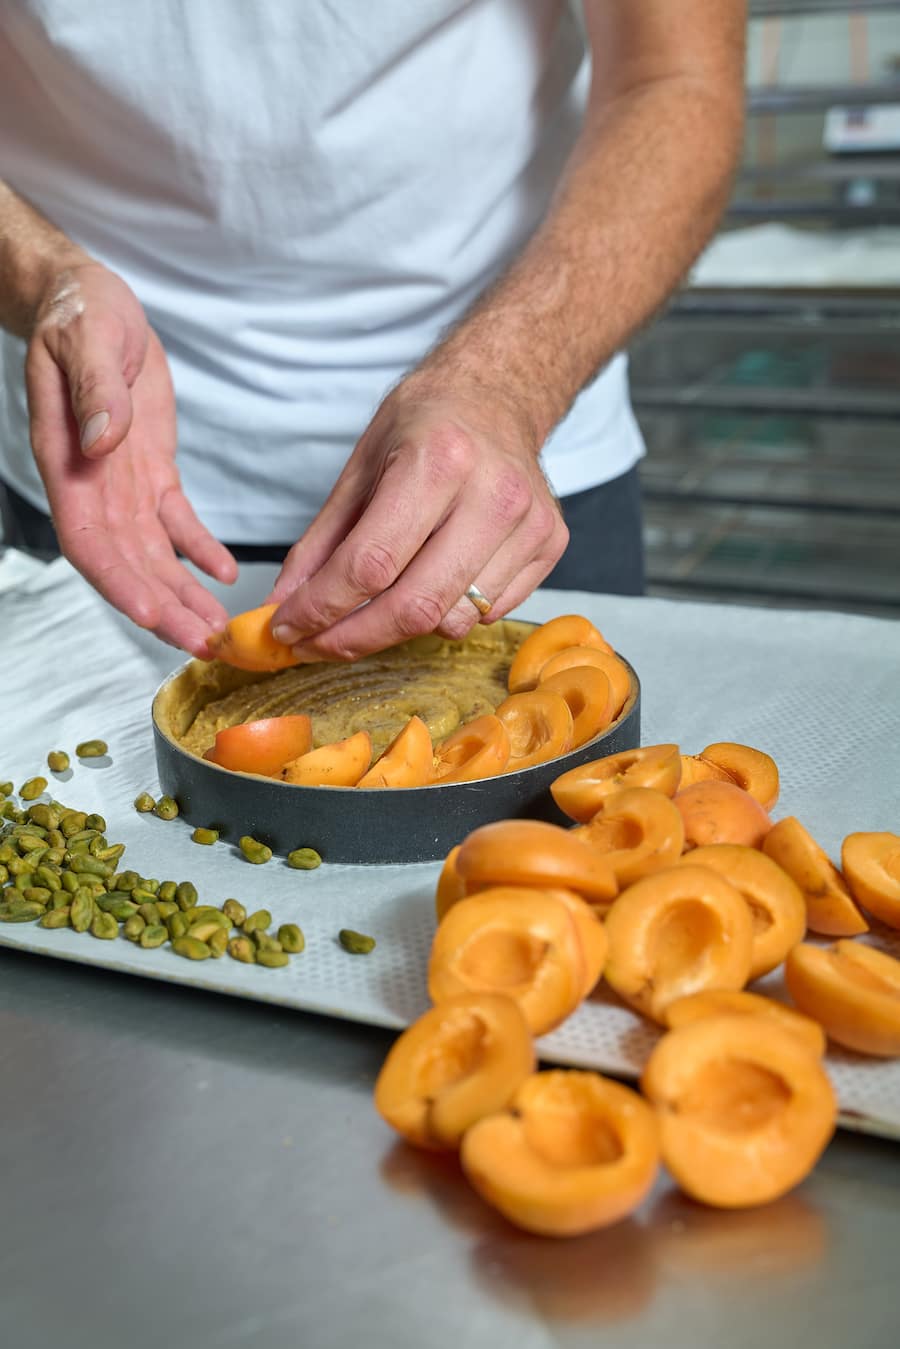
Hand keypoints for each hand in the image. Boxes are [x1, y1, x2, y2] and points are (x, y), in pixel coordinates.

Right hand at [25, 260, 236, 654]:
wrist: (88, 302)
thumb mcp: (87, 341)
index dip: (119, 582)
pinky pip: (177, 525)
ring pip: (154, 556)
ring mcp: (123, 485)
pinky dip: (200, 552)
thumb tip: (102, 440)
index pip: (89, 540)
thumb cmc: (78, 315)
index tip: (153, 615)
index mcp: (68, 463)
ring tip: (219, 630)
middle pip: (127, 564)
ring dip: (184, 595)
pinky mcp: (151, 474)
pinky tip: (224, 576)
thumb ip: (96, 393)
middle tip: (205, 643)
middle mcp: (93, 487)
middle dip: (164, 608)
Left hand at [267, 370, 568, 660]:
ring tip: (374, 607)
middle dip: (354, 638)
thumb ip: (323, 542)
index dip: (321, 608)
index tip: (287, 628)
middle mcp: (492, 494)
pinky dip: (448, 613)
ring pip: (453, 621)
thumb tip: (286, 603)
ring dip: (401, 628)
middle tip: (315, 645)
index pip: (371, 563)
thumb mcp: (361, 466)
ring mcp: (530, 524)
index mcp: (439, 460)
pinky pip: (488, 614)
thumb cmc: (427, 425)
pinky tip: (432, 581)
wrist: (499, 396)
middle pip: (416, 605)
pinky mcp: (551, 546)